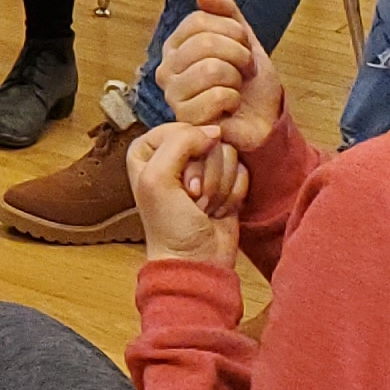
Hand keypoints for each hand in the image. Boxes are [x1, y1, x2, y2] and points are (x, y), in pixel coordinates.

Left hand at [127, 120, 241, 266]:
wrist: (197, 261)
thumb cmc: (169, 226)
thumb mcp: (158, 179)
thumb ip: (181, 142)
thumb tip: (215, 131)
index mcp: (148, 150)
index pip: (180, 128)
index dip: (185, 154)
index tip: (180, 182)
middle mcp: (174, 155)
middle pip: (207, 140)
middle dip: (204, 174)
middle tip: (192, 198)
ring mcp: (202, 168)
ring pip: (227, 154)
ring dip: (218, 187)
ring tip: (203, 207)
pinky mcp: (226, 182)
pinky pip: (241, 172)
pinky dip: (232, 194)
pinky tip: (218, 210)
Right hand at [155, 0, 280, 152]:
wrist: (263, 121)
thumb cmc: (251, 84)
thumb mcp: (244, 40)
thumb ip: (226, 12)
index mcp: (176, 46)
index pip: (199, 20)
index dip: (232, 32)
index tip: (243, 47)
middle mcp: (167, 69)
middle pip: (204, 43)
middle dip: (238, 55)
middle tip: (243, 71)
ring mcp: (173, 95)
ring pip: (211, 68)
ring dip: (236, 80)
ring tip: (235, 89)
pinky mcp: (185, 119)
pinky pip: (217, 96)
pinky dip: (233, 101)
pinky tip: (229, 109)